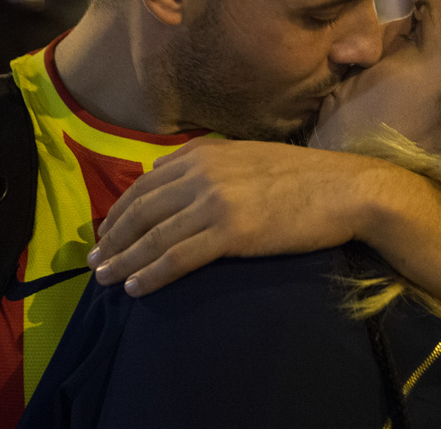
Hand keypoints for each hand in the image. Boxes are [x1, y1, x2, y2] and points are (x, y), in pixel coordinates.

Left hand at [88, 137, 394, 294]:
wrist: (346, 189)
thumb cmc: (306, 178)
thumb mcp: (250, 158)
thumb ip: (212, 166)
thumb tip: (173, 180)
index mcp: (205, 152)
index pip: (146, 183)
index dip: (120, 210)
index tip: (106, 232)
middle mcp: (202, 172)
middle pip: (142, 208)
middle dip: (113, 237)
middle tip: (94, 261)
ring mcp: (215, 200)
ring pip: (153, 235)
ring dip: (124, 259)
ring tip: (105, 278)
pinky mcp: (230, 230)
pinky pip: (178, 257)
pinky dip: (151, 273)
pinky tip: (136, 288)